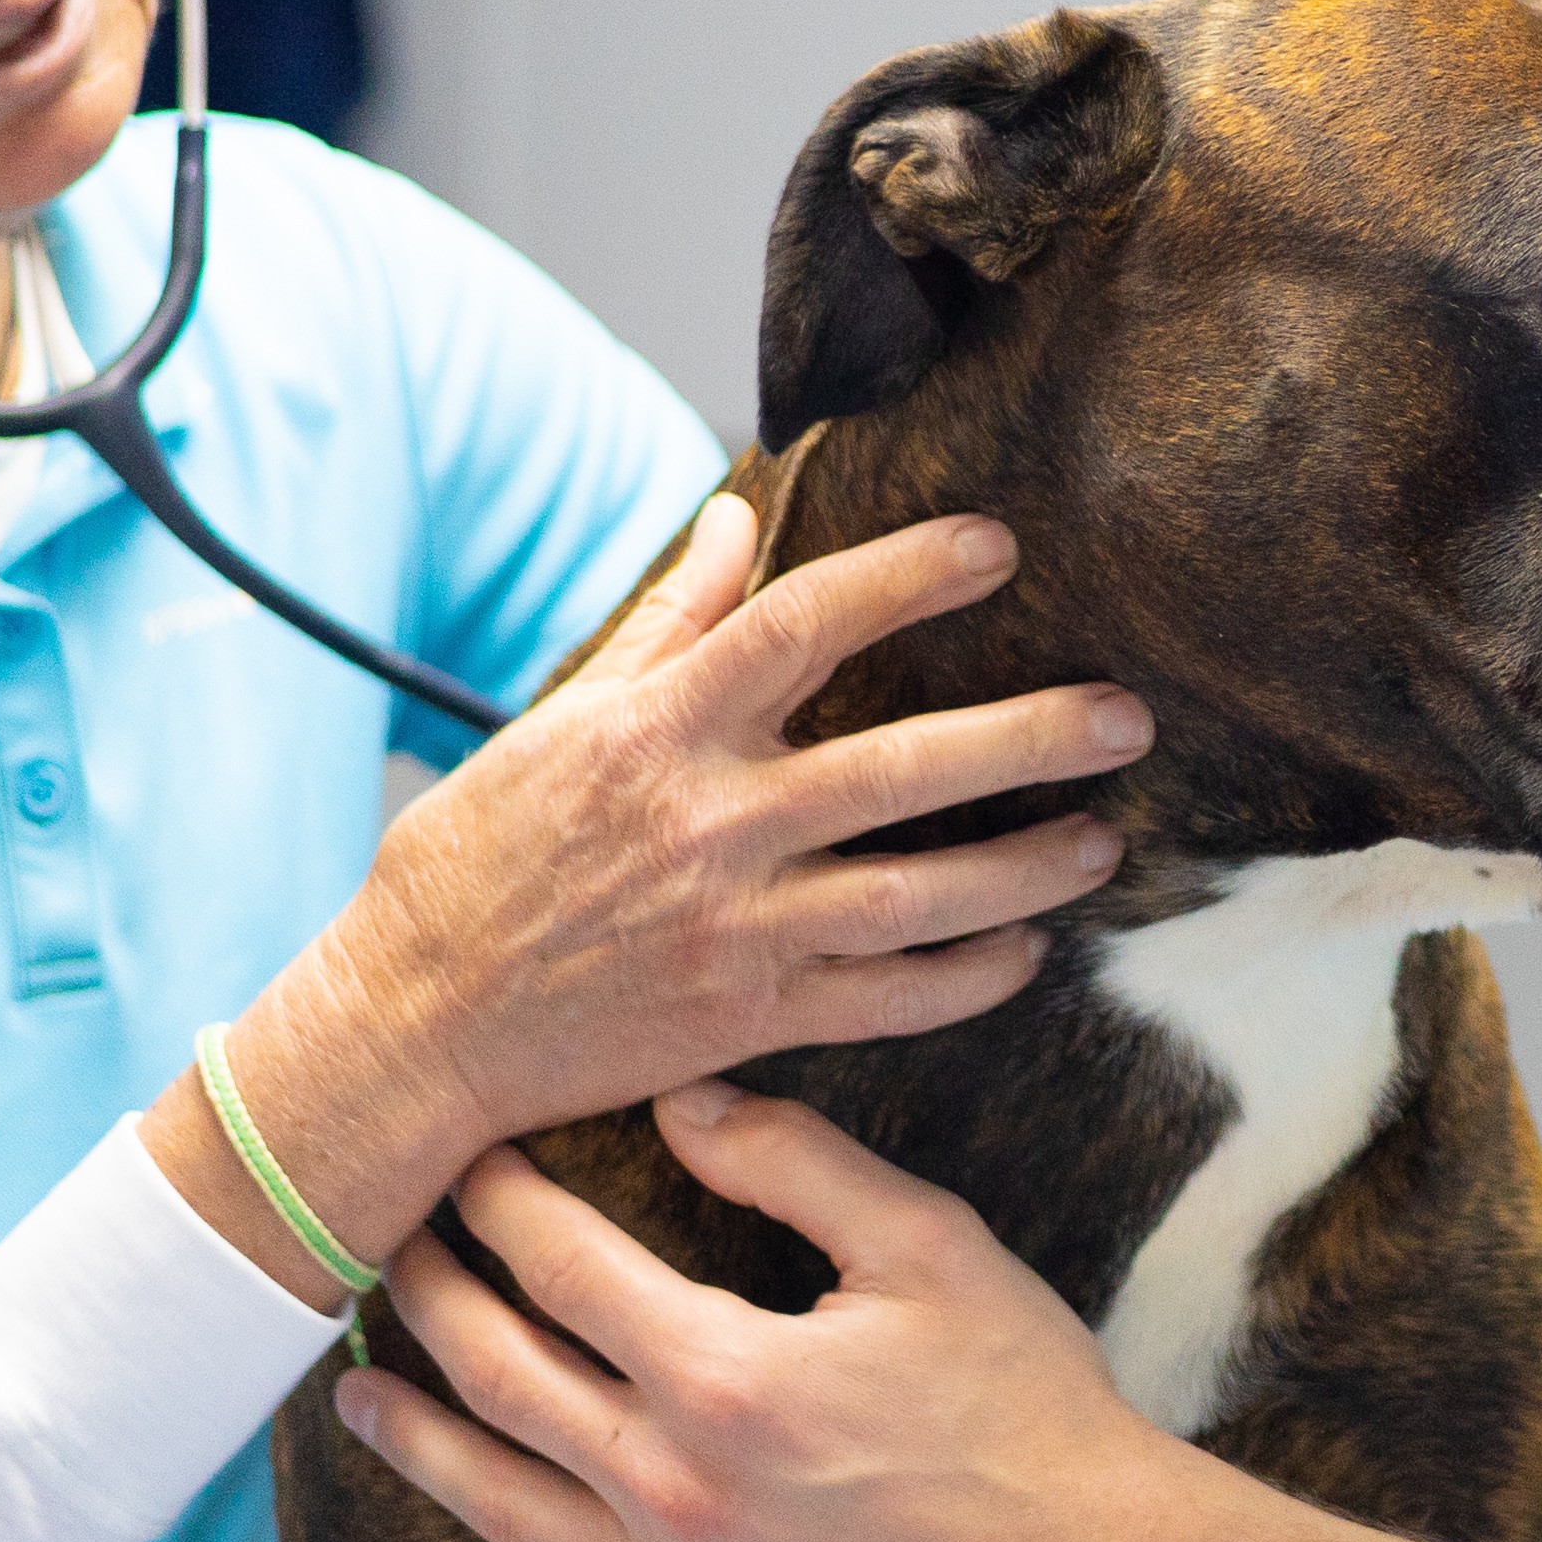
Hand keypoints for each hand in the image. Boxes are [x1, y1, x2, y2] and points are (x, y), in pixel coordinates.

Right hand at [158, 499, 1142, 1285]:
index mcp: (656, 733)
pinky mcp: (746, 1019)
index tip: (996, 547)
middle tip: (1127, 715)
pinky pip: (885, 999)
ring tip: (1103, 840)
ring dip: (1025, 868)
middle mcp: (707, 825)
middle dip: (1029, 738)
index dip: (907, 578)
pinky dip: (965, 976)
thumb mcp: (558, 720)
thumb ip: (668, 621)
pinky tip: (1024, 951)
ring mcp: (734, 930)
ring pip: (918, 896)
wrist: (414, 1025)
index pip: (804, 626)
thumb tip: (743, 517)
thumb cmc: (475, 860)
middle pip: (902, 767)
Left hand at [337, 1080, 1204, 1541]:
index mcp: (723, 1374)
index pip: (562, 1266)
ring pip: (503, 1509)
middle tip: (388, 1253)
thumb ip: (797, 1165)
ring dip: (416, 1444)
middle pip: (502, 1379)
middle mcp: (676, 1489)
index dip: (500, 1203)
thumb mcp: (930, 1249)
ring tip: (357, 1395)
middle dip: (430, 1303)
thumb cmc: (1028, 1406)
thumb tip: (684, 1103)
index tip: (468, 1160)